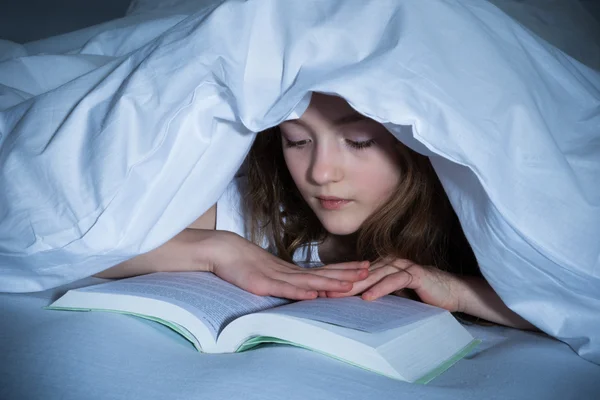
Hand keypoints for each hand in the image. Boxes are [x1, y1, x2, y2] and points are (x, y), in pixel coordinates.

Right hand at [199, 231, 369, 299]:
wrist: (223, 251)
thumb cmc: (245, 263)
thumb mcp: (270, 275)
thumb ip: (287, 281)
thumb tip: (307, 289)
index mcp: (293, 271)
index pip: (324, 270)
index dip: (344, 269)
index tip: (365, 267)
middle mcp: (290, 272)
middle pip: (323, 273)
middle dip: (347, 273)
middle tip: (370, 270)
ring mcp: (277, 277)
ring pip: (309, 281)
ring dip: (331, 282)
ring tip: (351, 284)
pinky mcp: (263, 284)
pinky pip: (285, 289)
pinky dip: (301, 291)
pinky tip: (315, 293)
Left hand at [324, 258, 463, 311]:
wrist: (450, 293)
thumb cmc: (421, 295)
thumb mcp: (394, 295)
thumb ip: (376, 293)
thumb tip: (353, 303)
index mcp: (382, 265)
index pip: (356, 273)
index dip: (339, 281)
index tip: (321, 291)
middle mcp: (389, 262)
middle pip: (360, 273)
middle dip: (341, 283)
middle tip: (322, 292)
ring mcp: (401, 266)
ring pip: (374, 276)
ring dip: (356, 286)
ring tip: (339, 295)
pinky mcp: (414, 273)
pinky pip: (394, 281)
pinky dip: (380, 289)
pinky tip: (368, 297)